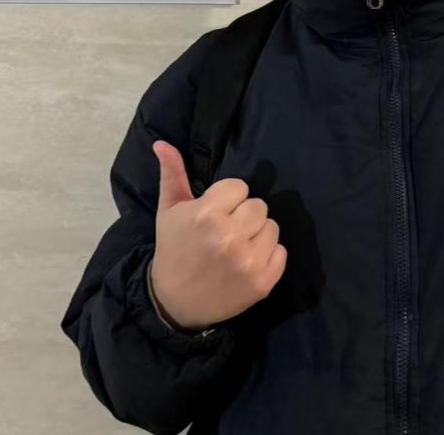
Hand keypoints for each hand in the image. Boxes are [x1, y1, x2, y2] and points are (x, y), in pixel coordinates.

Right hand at [149, 140, 287, 332]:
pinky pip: (281, 252)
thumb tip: (162, 143)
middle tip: (226, 231)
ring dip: (257, 234)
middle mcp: (229, 236)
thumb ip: (172, 174)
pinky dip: (268, 256)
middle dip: (243, 215)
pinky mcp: (262, 282)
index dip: (227, 199)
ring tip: (237, 247)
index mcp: (205, 214)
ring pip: (272, 227)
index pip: (239, 187)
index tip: (214, 214)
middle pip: (258, 205)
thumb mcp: (168, 210)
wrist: (175, 302)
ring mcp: (248, 261)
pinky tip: (246, 263)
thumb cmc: (173, 249)